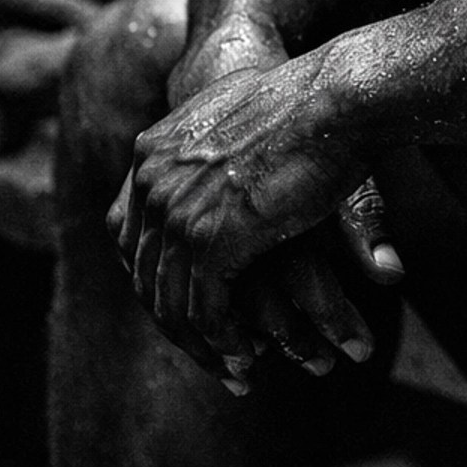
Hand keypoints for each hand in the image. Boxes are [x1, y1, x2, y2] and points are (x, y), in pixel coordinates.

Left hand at [108, 53, 394, 384]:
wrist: (334, 96)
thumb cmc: (308, 104)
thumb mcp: (239, 122)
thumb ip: (210, 155)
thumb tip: (213, 183)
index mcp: (152, 152)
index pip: (132, 238)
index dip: (160, 283)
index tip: (190, 313)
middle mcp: (151, 181)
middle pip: (146, 275)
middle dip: (178, 325)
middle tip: (212, 356)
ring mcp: (175, 209)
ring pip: (171, 301)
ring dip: (202, 345)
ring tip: (236, 369)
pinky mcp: (208, 237)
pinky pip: (204, 308)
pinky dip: (224, 340)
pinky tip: (249, 355)